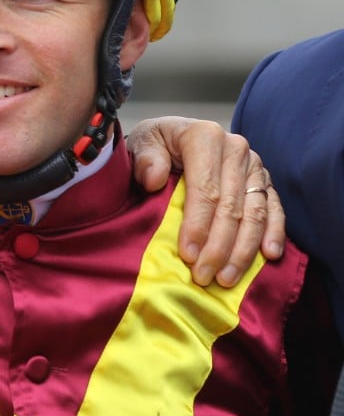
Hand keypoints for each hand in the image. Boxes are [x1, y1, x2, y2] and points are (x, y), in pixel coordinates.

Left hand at [126, 116, 284, 287]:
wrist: (169, 137)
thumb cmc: (153, 145)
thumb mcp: (141, 143)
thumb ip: (145, 159)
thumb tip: (153, 178)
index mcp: (204, 136)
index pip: (205, 189)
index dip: (198, 225)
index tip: (188, 255)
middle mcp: (235, 148)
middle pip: (232, 206)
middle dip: (218, 247)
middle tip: (204, 276)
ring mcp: (253, 165)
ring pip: (255, 213)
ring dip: (243, 250)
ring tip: (226, 279)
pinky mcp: (264, 181)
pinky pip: (274, 210)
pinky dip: (273, 234)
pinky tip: (268, 256)